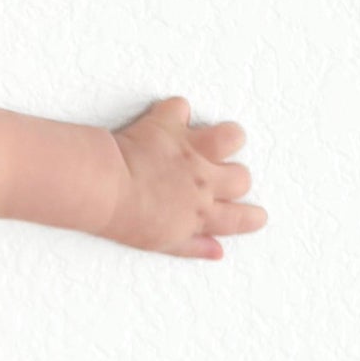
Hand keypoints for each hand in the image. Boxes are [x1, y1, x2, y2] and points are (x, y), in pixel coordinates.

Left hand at [102, 98, 268, 259]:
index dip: (251, 218)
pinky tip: (164, 119)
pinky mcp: (170, 127)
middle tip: (215, 177)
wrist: (105, 188)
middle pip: (242, 177)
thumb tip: (217, 251)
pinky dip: (173, 112)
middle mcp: (204, 181)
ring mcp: (190, 152)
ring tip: (206, 142)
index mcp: (201, 214)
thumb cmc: (124, 219)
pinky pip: (181, 109)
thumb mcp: (159, 243)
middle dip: (234, 177)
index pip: (241, 218)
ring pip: (231, 136)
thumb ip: (192, 246)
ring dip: (222, 137)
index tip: (254, 216)